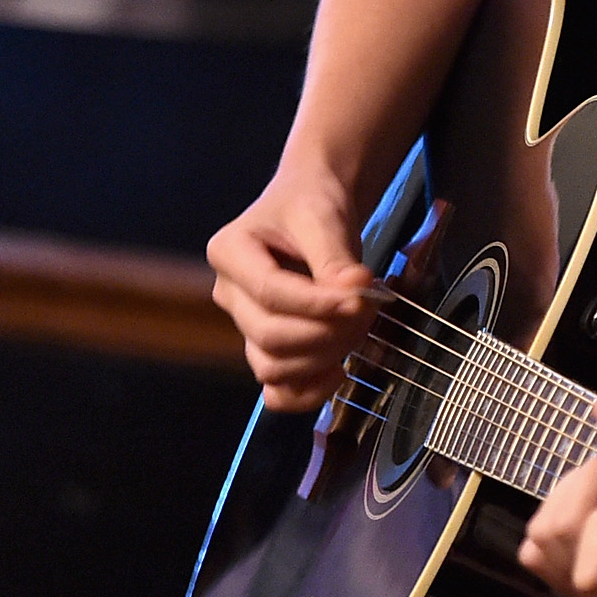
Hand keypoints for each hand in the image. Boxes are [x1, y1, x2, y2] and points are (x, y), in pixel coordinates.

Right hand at [207, 160, 380, 410]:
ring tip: (358, 327)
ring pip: (273, 367)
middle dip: (326, 331)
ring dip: (323, 357)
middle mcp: (228, 293)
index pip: (270, 292)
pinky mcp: (266, 349)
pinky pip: (278, 390)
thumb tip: (355, 292)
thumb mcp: (324, 219)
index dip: (317, 305)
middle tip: (368, 309)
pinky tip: (339, 370)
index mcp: (228, 251)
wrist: (313, 210)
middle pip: (269, 335)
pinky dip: (308, 391)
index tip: (361, 300)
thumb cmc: (311, 205)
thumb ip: (335, 258)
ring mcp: (244, 326)